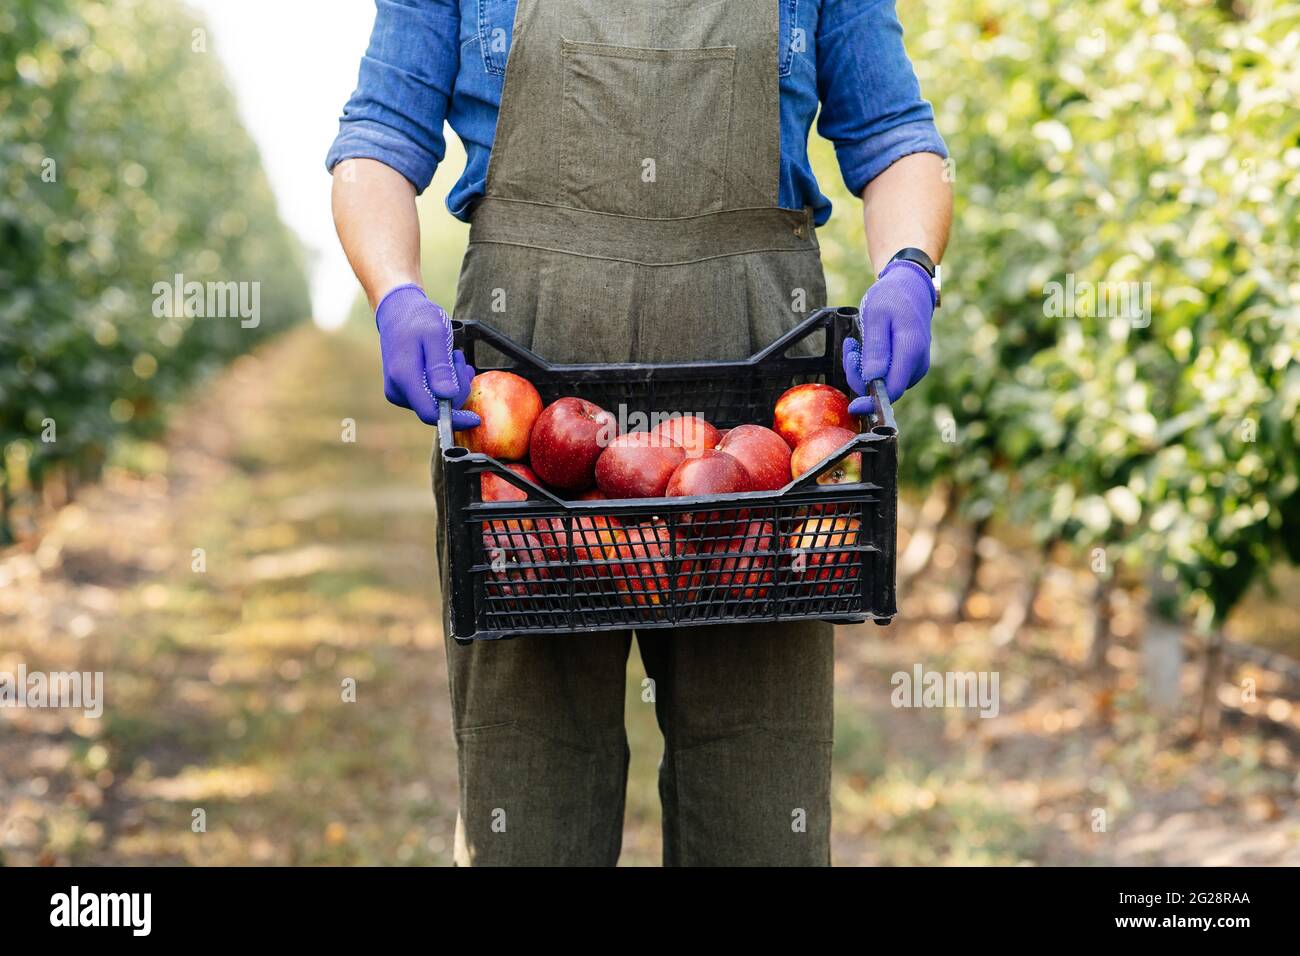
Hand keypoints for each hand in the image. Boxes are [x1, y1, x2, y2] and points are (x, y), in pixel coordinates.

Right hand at [375, 284, 479, 428]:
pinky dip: (446, 383)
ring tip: (451, 357)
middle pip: (438, 408)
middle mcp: (398, 390)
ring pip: (438, 402)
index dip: (456, 419)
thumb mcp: (436, 335)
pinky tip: (449, 365)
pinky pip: (432, 397)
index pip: (430, 413)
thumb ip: (441, 367)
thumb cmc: (418, 319)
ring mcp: (399, 392)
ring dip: (453, 383)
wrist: (398, 312)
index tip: (476, 418)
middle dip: (457, 388)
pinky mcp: (404, 391)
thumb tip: (447, 396)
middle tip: (458, 359)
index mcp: (404, 377)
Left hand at [841, 259, 936, 416]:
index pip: (893, 390)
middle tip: (850, 348)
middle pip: (884, 389)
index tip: (853, 405)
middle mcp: (917, 364)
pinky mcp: (908, 366)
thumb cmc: (893, 297)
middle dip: (860, 376)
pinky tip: (864, 347)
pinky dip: (870, 366)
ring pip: (882, 383)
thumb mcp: (877, 316)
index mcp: (911, 351)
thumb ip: (876, 348)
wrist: (911, 287)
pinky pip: (885, 375)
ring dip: (862, 369)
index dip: (872, 402)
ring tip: (855, 343)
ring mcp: (914, 367)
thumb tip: (872, 379)